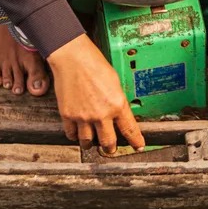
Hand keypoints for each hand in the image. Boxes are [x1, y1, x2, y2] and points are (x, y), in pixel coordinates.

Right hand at [47, 34, 144, 155]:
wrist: (73, 59)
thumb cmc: (95, 65)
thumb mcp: (115, 82)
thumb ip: (117, 100)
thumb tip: (118, 113)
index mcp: (117, 104)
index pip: (130, 129)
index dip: (136, 141)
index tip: (138, 147)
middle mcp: (102, 114)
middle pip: (108, 142)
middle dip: (111, 149)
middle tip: (111, 149)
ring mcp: (84, 117)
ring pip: (88, 142)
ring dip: (91, 144)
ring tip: (92, 143)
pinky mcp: (68, 116)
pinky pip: (71, 134)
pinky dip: (74, 136)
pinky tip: (77, 134)